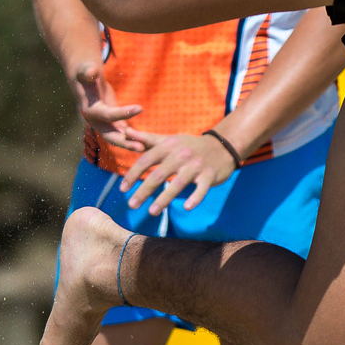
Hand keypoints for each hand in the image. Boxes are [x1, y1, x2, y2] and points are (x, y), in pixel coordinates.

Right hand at [66, 59, 141, 148]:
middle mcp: (95, 121)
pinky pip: (124, 135)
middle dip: (125, 142)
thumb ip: (87, 71)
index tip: (141, 107)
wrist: (84, 82)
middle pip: (110, 135)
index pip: (107, 114)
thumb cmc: (86, 73)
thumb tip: (91, 70)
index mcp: (89, 109)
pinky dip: (134, 140)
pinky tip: (149, 145)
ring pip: (118, 139)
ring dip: (132, 145)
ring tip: (149, 149)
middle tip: (141, 147)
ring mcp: (103, 125)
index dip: (122, 112)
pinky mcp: (112, 125)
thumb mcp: (85, 70)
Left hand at [120, 127, 234, 212]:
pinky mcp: (209, 176)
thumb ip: (146, 138)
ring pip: (178, 184)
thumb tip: (125, 132)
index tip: (123, 189)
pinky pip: (201, 189)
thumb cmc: (190, 145)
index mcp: (168, 146)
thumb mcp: (168, 139)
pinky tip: (186, 207)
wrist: (222, 146)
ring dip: (164, 199)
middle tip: (132, 205)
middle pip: (159, 174)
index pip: (146, 160)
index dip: (132, 175)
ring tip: (152, 212)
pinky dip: (195, 198)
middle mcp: (181, 155)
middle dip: (144, 191)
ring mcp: (196, 166)